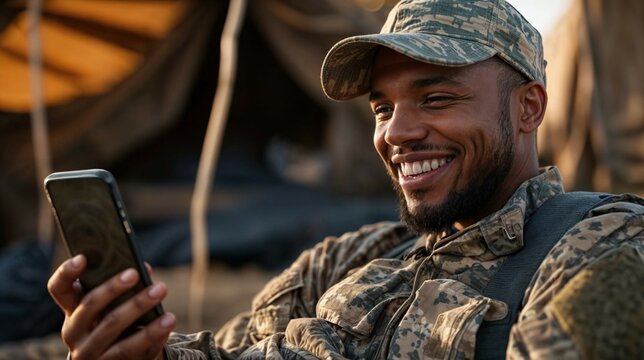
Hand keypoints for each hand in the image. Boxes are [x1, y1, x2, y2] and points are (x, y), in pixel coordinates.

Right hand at [48, 255, 175, 358]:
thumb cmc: (116, 322)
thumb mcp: (112, 306)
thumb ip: (124, 286)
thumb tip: (145, 269)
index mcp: (72, 310)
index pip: (59, 288)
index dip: (66, 272)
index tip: (83, 257)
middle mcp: (74, 333)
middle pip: (90, 306)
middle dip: (114, 288)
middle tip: (136, 273)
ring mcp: (89, 354)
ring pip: (112, 330)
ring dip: (139, 310)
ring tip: (161, 292)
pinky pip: (132, 353)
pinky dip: (152, 337)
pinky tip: (166, 324)